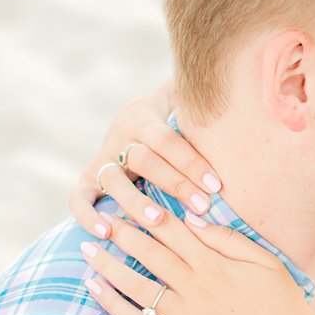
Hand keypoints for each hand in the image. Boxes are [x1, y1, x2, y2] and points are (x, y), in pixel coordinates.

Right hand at [70, 80, 222, 238]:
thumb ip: (200, 98)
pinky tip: (105, 233)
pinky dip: (86, 214)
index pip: (168, 140)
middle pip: (144, 160)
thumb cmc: (172, 115)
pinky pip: (78, 197)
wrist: (136, 119)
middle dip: (175, 184)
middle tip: (201, 207)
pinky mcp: (87, 179)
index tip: (216, 185)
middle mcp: (120, 137)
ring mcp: (102, 158)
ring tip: (158, 220)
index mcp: (145, 118)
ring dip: (135, 201)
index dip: (191, 162)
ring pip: (113, 179)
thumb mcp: (182, 100)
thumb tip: (235, 81)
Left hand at [77, 169, 314, 314]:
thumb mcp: (267, 264)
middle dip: (120, 232)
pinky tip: (95, 289)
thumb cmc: (285, 308)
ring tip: (87, 248)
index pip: (172, 230)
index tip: (124, 197)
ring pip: (138, 286)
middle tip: (97, 216)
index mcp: (217, 265)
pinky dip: (114, 306)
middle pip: (149, 253)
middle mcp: (198, 289)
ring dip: (108, 265)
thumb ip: (230, 240)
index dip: (145, 211)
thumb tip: (193, 218)